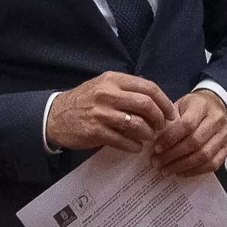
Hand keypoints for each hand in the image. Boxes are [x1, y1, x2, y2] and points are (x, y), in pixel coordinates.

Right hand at [48, 71, 175, 152]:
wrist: (54, 116)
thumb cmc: (84, 101)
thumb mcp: (103, 85)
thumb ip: (126, 89)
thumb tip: (155, 99)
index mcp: (112, 80)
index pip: (148, 87)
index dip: (164, 101)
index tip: (171, 112)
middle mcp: (107, 94)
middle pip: (146, 104)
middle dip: (159, 118)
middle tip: (162, 126)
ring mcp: (101, 113)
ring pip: (137, 124)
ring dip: (148, 133)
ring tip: (148, 137)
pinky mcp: (95, 132)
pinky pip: (123, 140)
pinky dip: (134, 145)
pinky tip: (136, 146)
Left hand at [151, 88, 226, 176]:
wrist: (215, 106)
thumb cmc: (193, 107)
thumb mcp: (179, 105)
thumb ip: (169, 120)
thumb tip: (153, 140)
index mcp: (202, 105)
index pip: (187, 124)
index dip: (170, 138)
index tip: (156, 148)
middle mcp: (217, 119)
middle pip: (195, 142)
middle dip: (173, 155)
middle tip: (157, 162)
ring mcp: (225, 134)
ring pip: (204, 155)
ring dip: (182, 166)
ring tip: (166, 170)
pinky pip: (213, 164)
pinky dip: (195, 171)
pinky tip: (181, 172)